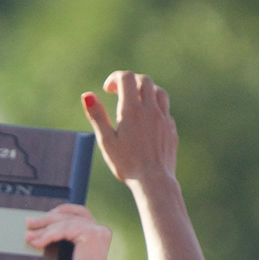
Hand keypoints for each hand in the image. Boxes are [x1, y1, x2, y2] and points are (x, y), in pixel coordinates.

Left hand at [24, 203, 111, 259]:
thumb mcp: (71, 251)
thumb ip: (66, 236)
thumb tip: (42, 225)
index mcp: (99, 231)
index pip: (80, 212)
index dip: (62, 210)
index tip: (45, 215)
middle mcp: (101, 229)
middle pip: (69, 217)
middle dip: (47, 220)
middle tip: (29, 222)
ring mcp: (97, 231)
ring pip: (64, 224)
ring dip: (44, 230)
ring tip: (29, 236)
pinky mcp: (90, 235)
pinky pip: (64, 231)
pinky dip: (48, 236)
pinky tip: (37, 242)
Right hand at [83, 72, 177, 186]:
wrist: (154, 181)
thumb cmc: (126, 163)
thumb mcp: (106, 140)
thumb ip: (97, 116)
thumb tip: (86, 95)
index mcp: (132, 110)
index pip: (126, 77)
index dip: (115, 78)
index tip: (107, 89)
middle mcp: (150, 110)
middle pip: (145, 80)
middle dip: (131, 81)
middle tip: (119, 93)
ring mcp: (164, 119)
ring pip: (159, 92)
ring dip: (147, 91)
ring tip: (136, 103)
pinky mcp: (172, 129)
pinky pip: (165, 110)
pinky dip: (155, 108)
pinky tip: (147, 122)